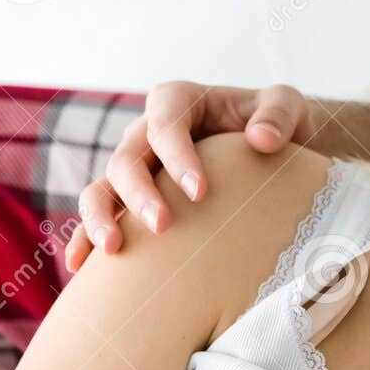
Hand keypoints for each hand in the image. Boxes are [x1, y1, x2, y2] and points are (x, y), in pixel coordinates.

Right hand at [63, 82, 311, 271]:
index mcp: (179, 102)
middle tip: (163, 225)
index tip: (199, 191)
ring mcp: (136, 168)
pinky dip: (85, 240)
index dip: (176, 155)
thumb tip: (261, 139)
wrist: (271, 151)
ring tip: (114, 249)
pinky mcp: (131, 200)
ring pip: (101, 188)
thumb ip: (278, 114)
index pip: (165, 122)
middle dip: (139, 193)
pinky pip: (101, 217)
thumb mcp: (286, 106)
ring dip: (100, 218)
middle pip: (126, 159)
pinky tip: (82, 268)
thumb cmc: (274, 123)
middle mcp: (147, 133)